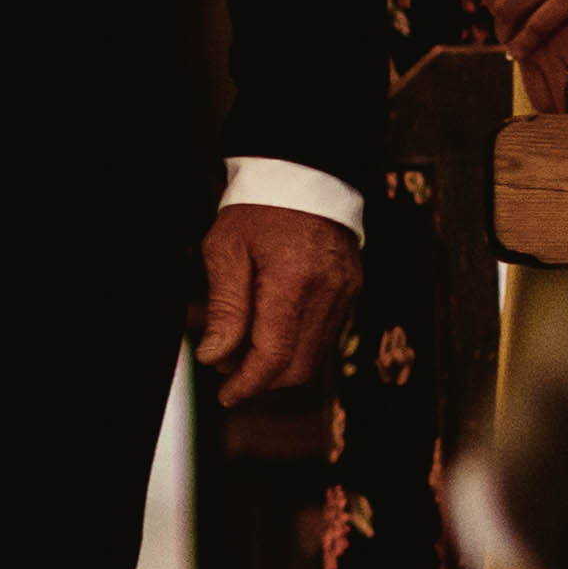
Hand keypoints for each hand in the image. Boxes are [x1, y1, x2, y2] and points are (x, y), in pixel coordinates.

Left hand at [194, 202, 359, 406]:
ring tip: (243, 347)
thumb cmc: (259, 207)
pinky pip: (326, 335)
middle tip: (227, 369)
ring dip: (279, 364)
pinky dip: (297, 344)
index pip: (273, 356)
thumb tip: (215, 357)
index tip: (225, 394)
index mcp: (293, 280)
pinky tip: (270, 330)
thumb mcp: (225, 251)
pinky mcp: (352, 290)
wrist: (303, 173)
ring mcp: (346, 293)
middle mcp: (328, 292)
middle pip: (298, 367)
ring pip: (314, 357)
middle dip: (261, 379)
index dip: (247, 383)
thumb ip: (224, 309)